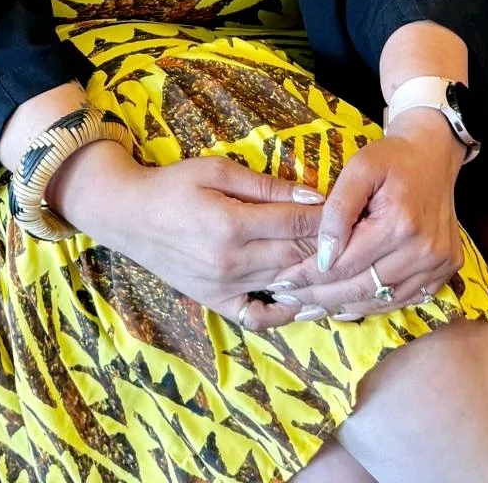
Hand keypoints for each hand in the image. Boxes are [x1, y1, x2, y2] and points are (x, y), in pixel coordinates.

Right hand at [49, 141, 327, 323]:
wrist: (129, 215)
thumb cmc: (174, 184)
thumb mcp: (217, 169)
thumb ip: (265, 185)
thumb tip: (311, 193)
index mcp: (231, 224)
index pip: (294, 223)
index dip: (327, 216)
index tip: (351, 209)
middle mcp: (230, 261)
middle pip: (295, 258)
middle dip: (329, 248)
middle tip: (358, 238)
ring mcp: (223, 287)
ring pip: (284, 287)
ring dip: (316, 279)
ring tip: (345, 268)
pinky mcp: (215, 302)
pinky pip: (258, 317)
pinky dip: (285, 313)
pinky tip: (306, 301)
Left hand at [236, 111, 465, 329]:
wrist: (433, 155)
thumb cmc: (392, 158)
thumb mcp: (359, 168)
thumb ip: (338, 211)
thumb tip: (323, 258)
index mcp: (402, 224)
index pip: (347, 263)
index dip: (311, 275)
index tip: (282, 281)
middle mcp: (425, 251)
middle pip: (363, 288)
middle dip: (322, 296)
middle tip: (289, 298)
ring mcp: (439, 264)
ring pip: (383, 300)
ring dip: (344, 306)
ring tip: (310, 307)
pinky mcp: (446, 270)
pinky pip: (404, 298)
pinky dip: (374, 304)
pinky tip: (346, 305)